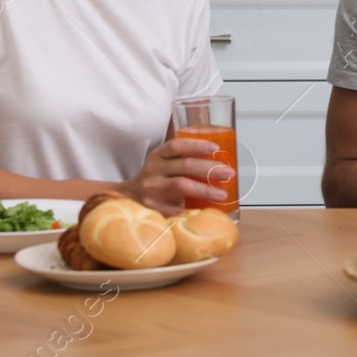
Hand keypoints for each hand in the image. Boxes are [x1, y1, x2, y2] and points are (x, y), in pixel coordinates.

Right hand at [117, 138, 233, 215]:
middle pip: (185, 166)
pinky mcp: (154, 208)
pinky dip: (193, 209)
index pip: (176, 146)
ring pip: (183, 186)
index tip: (216, 148)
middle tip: (229, 173)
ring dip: (206, 190)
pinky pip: (178, 208)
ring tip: (222, 194)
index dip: (197, 145)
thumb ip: (181, 159)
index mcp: (157, 156)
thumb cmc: (154, 178)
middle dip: (210, 169)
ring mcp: (152, 190)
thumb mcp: (162, 163)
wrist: (127, 198)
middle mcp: (153, 170)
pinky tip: (206, 211)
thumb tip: (219, 163)